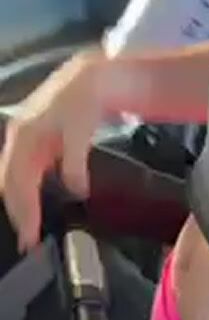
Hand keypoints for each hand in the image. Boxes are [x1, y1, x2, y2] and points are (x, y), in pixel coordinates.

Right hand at [0, 51, 104, 250]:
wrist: (88, 79)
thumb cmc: (82, 101)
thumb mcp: (79, 129)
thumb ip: (75, 161)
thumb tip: (76, 190)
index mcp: (23, 138)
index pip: (17, 183)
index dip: (23, 211)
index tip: (30, 235)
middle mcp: (18, 141)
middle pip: (10, 185)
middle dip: (18, 214)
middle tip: (28, 241)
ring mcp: (24, 143)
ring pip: (14, 181)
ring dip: (20, 206)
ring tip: (29, 229)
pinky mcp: (34, 146)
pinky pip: (24, 174)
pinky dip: (27, 194)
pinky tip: (35, 207)